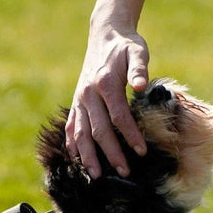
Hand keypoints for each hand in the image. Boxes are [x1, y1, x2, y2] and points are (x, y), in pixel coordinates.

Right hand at [65, 20, 147, 178]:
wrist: (104, 36)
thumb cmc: (125, 46)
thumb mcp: (137, 51)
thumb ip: (139, 69)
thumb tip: (142, 86)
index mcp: (103, 83)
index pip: (118, 116)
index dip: (130, 135)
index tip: (141, 151)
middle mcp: (87, 95)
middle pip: (97, 131)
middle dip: (111, 153)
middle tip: (124, 172)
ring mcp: (78, 101)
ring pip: (80, 135)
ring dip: (88, 157)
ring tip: (96, 175)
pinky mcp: (75, 105)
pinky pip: (71, 130)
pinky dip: (73, 146)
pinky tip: (78, 161)